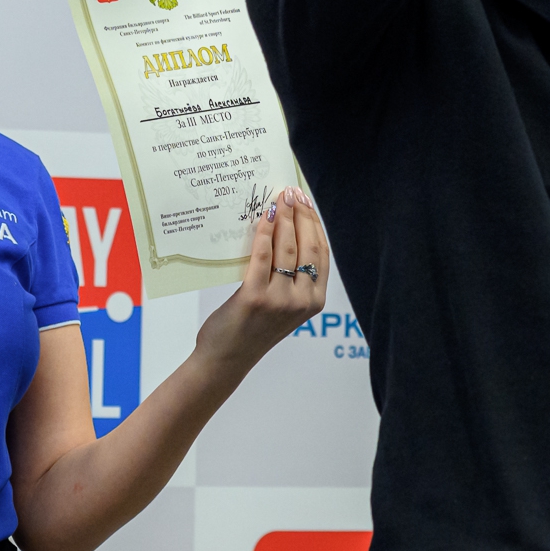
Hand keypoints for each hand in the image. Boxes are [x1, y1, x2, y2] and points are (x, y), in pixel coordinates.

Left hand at [197, 189, 330, 367]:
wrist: (227, 358)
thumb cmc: (252, 329)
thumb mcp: (282, 306)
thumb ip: (289, 278)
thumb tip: (284, 230)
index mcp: (314, 302)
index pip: (322, 254)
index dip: (315, 224)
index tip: (306, 202)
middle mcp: (302, 301)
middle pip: (308, 247)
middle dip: (301, 215)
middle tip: (292, 192)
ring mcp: (280, 300)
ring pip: (287, 248)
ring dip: (284, 219)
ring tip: (279, 199)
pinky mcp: (256, 297)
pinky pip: (263, 256)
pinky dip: (265, 233)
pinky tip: (263, 218)